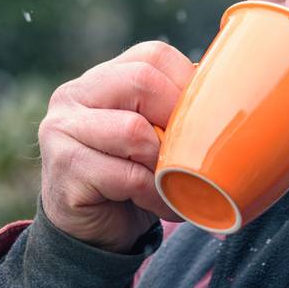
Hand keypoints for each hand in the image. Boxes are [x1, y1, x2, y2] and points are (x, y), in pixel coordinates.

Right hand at [38, 41, 194, 252]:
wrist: (91, 231)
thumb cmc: (131, 177)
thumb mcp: (151, 133)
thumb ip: (172, 108)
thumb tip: (228, 89)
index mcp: (101, 78)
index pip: (153, 55)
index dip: (188, 85)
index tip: (203, 120)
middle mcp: (73, 95)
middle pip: (142, 81)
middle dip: (177, 120)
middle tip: (189, 153)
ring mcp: (60, 129)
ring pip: (134, 131)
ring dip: (166, 165)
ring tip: (175, 185)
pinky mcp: (64, 168)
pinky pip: (127, 176)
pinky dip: (155, 194)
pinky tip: (160, 205)